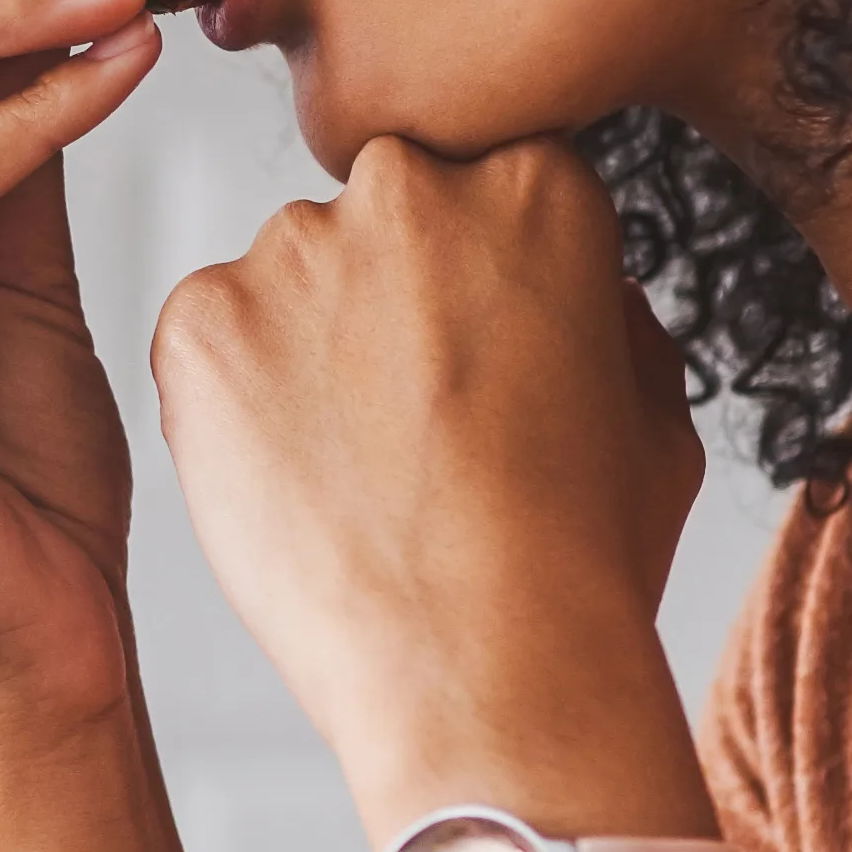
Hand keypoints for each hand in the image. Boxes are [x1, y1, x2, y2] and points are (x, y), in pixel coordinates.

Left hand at [152, 137, 708, 826]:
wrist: (485, 670)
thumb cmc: (582, 560)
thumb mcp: (652, 410)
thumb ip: (602, 311)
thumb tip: (563, 287)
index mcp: (534, 181)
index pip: (482, 188)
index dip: (480, 283)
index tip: (480, 358)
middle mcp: (405, 186)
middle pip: (379, 221)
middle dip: (389, 302)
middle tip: (413, 423)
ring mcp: (291, 248)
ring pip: (286, 281)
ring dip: (307, 351)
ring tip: (355, 474)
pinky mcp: (198, 321)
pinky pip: (208, 341)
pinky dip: (234, 404)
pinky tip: (294, 486)